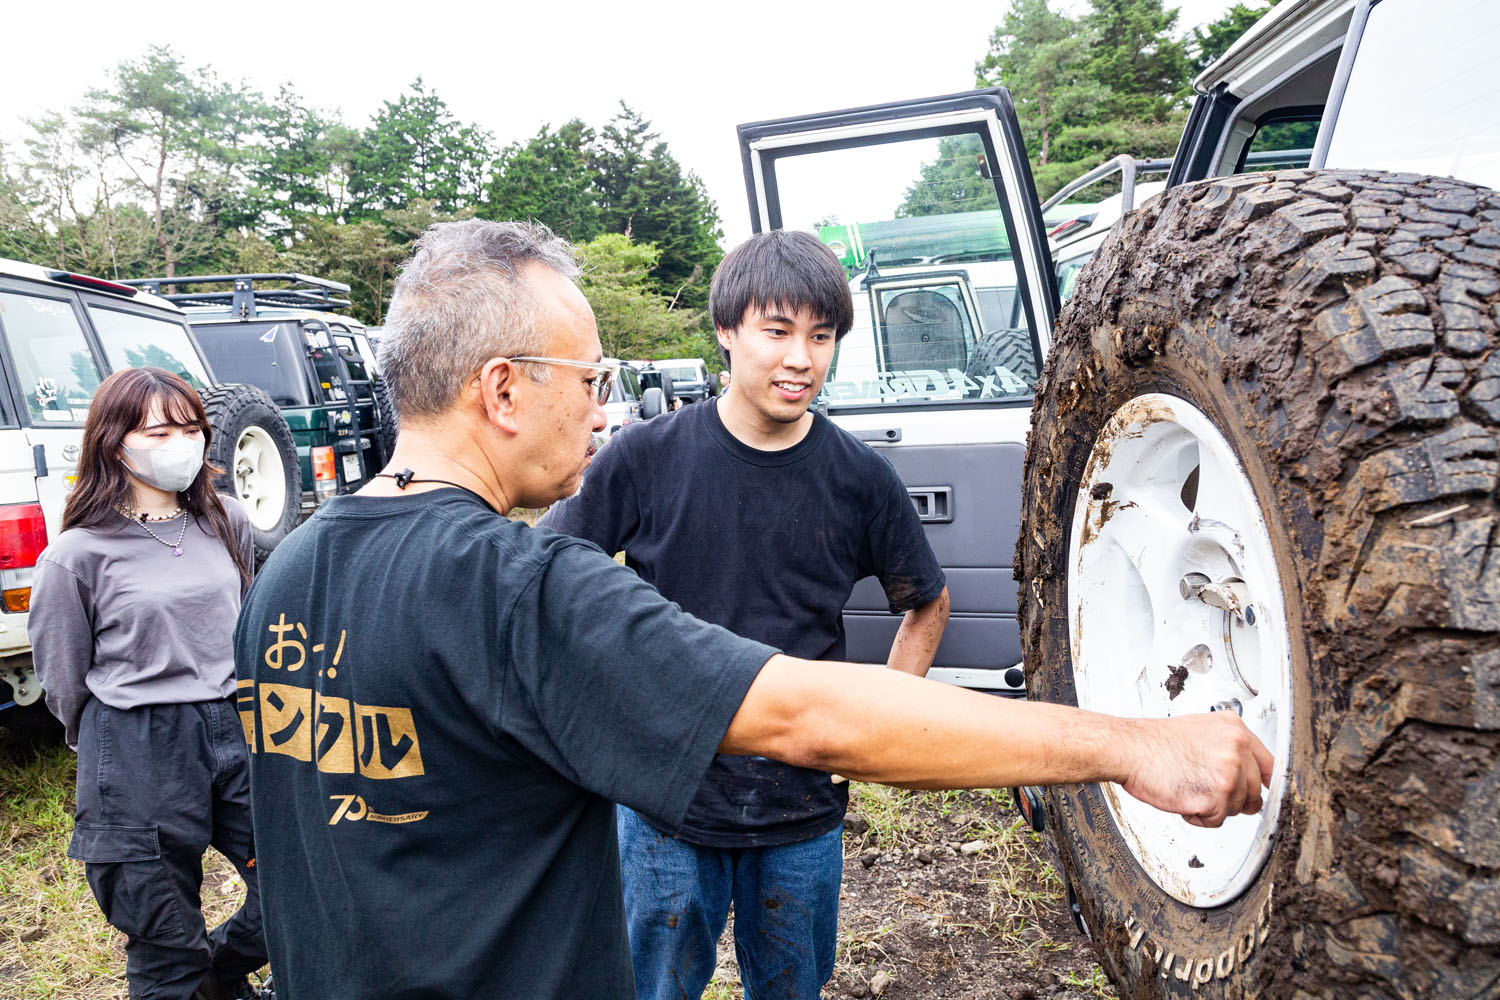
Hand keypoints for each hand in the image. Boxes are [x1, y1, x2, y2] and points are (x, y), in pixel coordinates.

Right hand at [1117, 713, 1273, 826]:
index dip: (1265, 783)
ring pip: (1235, 807)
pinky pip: (1217, 820)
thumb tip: (1244, 774)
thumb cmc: (1153, 743)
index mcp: (1235, 729)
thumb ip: (1227, 748)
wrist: (1129, 749)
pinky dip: (1199, 816)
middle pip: (1253, 791)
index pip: (1269, 764)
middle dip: (1232, 798)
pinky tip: (1183, 797)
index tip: (1264, 792)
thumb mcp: (1199, 730)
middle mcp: (1236, 748)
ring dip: (1212, 806)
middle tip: (1206, 790)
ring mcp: (1229, 773)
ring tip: (1187, 787)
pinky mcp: (1216, 797)